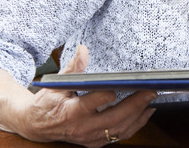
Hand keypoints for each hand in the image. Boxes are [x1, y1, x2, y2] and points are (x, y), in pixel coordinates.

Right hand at [14, 45, 156, 146]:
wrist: (36, 126)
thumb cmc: (48, 102)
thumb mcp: (56, 84)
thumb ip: (72, 68)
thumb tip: (83, 49)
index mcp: (70, 112)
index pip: (90, 104)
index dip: (104, 96)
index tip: (118, 87)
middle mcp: (82, 128)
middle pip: (113, 118)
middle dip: (135, 105)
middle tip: (151, 91)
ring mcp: (90, 137)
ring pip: (119, 129)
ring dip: (139, 115)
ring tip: (152, 100)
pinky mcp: (96, 141)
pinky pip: (119, 135)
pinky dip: (135, 124)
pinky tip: (146, 112)